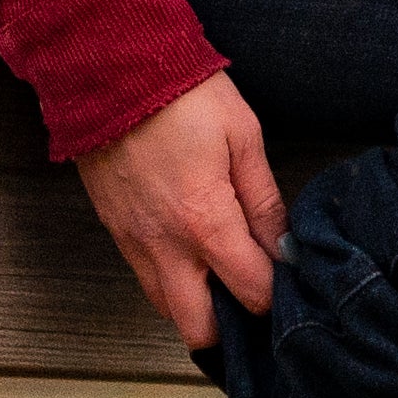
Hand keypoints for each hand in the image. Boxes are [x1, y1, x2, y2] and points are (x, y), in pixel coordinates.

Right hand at [80, 74, 289, 353]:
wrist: (107, 68)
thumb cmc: (181, 95)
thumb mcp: (243, 137)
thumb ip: (264, 200)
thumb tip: (284, 245)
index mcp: (205, 222)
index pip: (251, 291)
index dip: (278, 295)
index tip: (290, 280)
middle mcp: (164, 245)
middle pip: (198, 328)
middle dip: (231, 327)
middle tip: (254, 303)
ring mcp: (133, 242)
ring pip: (166, 307)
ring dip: (197, 306)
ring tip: (225, 282)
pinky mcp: (113, 231)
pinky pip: (144, 278)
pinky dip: (170, 282)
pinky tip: (192, 259)